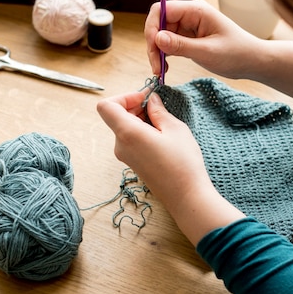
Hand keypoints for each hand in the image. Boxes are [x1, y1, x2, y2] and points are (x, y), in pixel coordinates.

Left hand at [97, 90, 244, 244]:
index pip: (106, 106)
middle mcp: (120, 145)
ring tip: (163, 121)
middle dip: (134, 105)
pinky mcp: (132, 162)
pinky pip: (130, 139)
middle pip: (115, 115)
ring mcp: (124, 155)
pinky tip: (162, 135)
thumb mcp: (175, 129)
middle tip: (158, 106)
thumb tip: (151, 100)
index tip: (144, 98)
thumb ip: (159, 111)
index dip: (124, 96)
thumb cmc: (183, 163)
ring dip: (140, 118)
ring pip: (124, 127)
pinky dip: (142, 130)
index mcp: (127, 133)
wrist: (186, 196)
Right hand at [145, 0, 266, 79]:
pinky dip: (164, 54)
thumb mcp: (207, 52)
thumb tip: (156, 38)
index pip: (162, 9)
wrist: (252, 61)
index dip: (152, 27)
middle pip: (159, 23)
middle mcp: (190, 15)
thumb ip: (180, 45)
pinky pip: (169, 42)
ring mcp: (189, 26)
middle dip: (153, 44)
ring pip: (161, 34)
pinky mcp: (188, 37)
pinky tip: (166, 67)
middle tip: (156, 67)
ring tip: (161, 70)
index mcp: (196, 10)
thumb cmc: (236, 54)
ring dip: (157, 51)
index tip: (153, 48)